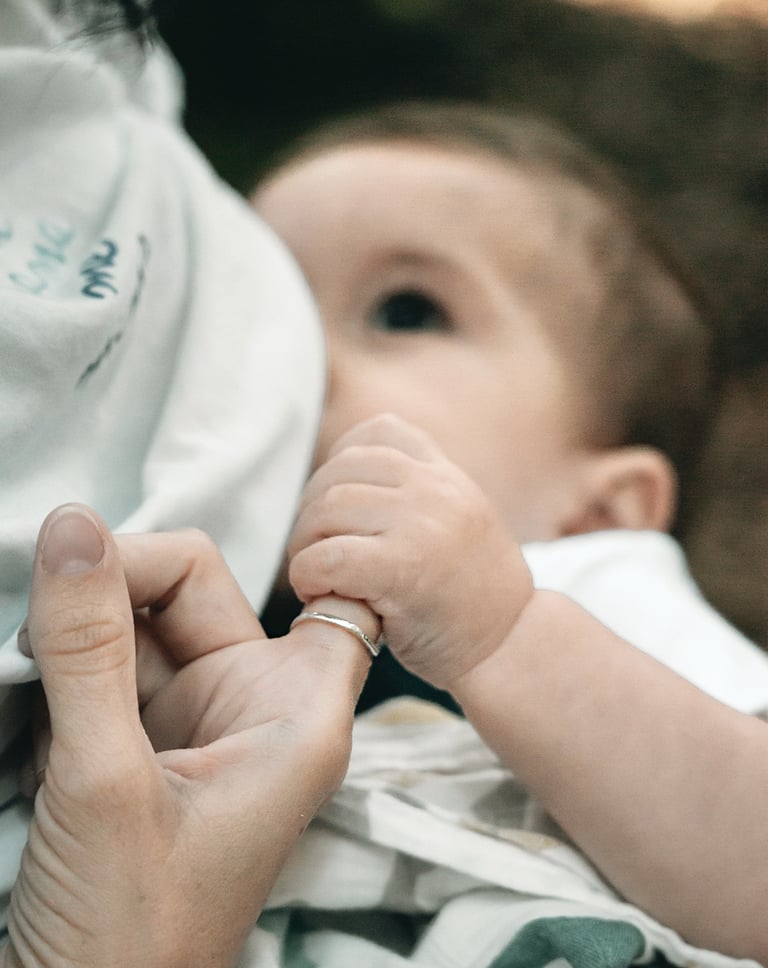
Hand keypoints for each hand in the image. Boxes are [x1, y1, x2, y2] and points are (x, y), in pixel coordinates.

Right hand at [4, 504, 374, 967]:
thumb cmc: (126, 939)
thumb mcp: (104, 783)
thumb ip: (88, 649)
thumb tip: (74, 526)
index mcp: (297, 715)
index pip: (321, 592)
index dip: (275, 558)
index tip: (186, 555)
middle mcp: (256, 707)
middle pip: (198, 588)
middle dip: (118, 584)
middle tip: (48, 612)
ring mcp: (195, 720)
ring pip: (142, 621)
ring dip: (81, 623)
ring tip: (30, 659)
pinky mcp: (142, 740)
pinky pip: (108, 663)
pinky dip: (67, 659)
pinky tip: (30, 680)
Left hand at [289, 414, 532, 688]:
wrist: (511, 647)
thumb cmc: (473, 597)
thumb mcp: (458, 522)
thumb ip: (416, 495)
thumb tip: (338, 484)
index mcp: (447, 475)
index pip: (380, 431)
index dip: (341, 462)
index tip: (336, 506)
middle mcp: (436, 490)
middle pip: (340, 473)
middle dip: (311, 514)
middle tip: (313, 553)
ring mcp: (422, 525)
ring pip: (327, 510)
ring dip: (304, 546)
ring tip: (315, 577)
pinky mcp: (404, 569)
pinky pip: (328, 557)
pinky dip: (308, 575)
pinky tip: (318, 595)